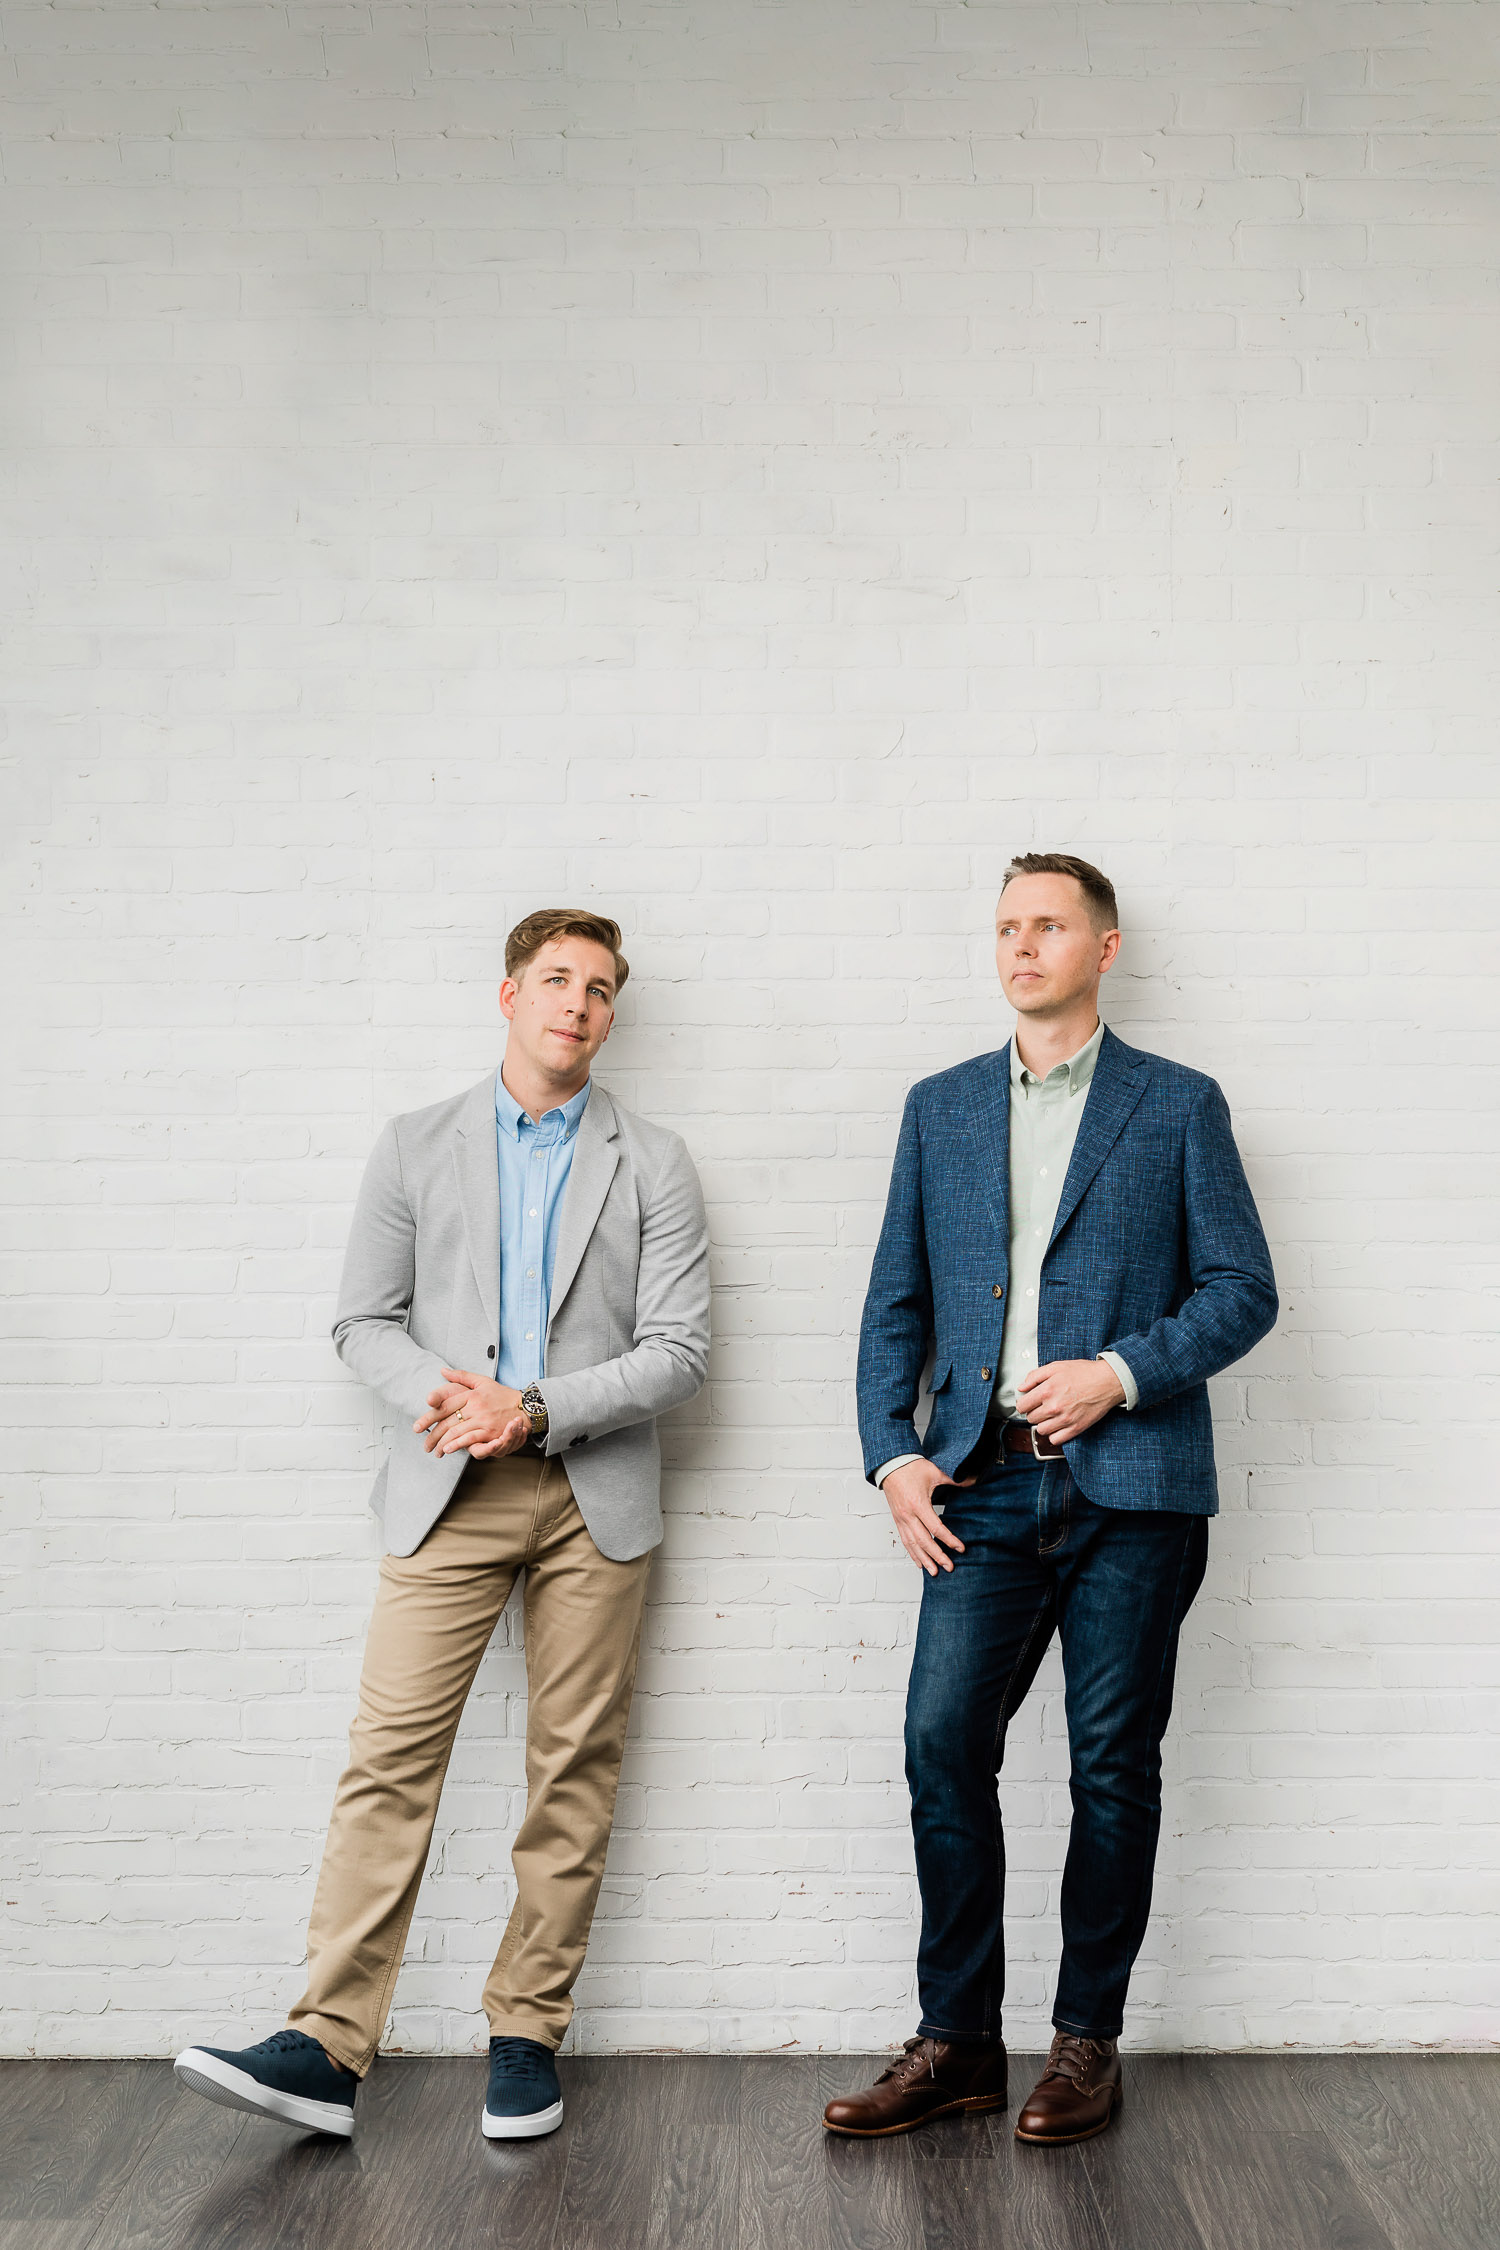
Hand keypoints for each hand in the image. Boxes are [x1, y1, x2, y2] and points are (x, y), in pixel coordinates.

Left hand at [414, 1369, 530, 1459]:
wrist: (525, 1407)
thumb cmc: (502, 1395)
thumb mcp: (482, 1381)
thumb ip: (461, 1376)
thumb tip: (442, 1371)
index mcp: (471, 1393)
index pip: (445, 1404)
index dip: (430, 1416)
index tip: (418, 1426)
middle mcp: (475, 1406)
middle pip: (447, 1421)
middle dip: (432, 1434)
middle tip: (423, 1443)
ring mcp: (482, 1419)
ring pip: (456, 1432)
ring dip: (442, 1443)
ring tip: (434, 1450)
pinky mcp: (490, 1431)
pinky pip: (470, 1439)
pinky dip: (458, 1445)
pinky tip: (449, 1449)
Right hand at [881, 1458, 974, 1576]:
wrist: (891, 1465)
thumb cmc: (911, 1468)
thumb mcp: (935, 1472)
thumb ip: (954, 1479)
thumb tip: (973, 1480)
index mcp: (918, 1504)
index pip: (936, 1528)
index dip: (949, 1540)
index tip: (961, 1548)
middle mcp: (908, 1515)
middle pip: (924, 1541)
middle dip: (937, 1556)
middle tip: (950, 1567)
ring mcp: (901, 1519)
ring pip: (913, 1544)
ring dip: (924, 1559)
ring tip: (934, 1572)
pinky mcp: (898, 1520)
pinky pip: (905, 1540)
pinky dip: (912, 1553)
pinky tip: (919, 1562)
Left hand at [1016, 1358, 1123, 1443]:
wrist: (1107, 1381)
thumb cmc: (1084, 1373)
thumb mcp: (1056, 1367)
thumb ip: (1034, 1376)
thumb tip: (1021, 1387)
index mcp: (1047, 1390)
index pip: (1022, 1406)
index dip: (1023, 1403)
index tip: (1027, 1403)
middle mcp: (1054, 1407)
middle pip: (1030, 1418)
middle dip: (1034, 1412)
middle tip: (1042, 1406)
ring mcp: (1065, 1419)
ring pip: (1041, 1430)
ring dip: (1043, 1423)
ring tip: (1050, 1415)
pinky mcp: (1076, 1428)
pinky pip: (1055, 1439)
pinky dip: (1054, 1434)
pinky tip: (1058, 1425)